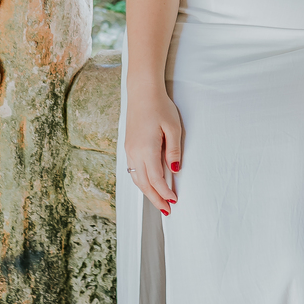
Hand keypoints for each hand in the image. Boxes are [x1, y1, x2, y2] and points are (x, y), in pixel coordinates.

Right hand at [124, 85, 183, 215]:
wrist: (142, 92)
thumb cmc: (160, 107)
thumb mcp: (173, 128)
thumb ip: (173, 151)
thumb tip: (175, 172)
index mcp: (146, 149)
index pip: (156, 179)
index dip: (165, 192)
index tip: (175, 201)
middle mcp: (134, 152)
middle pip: (144, 184)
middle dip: (155, 199)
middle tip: (167, 211)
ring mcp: (129, 150)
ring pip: (136, 179)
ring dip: (148, 192)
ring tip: (159, 202)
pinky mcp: (128, 147)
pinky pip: (133, 170)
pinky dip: (141, 182)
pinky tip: (149, 185)